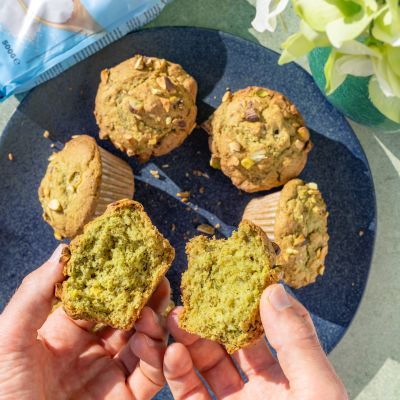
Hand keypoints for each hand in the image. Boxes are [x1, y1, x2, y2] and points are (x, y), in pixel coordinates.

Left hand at [0, 245, 167, 399]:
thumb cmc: (2, 395)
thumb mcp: (9, 339)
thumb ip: (35, 293)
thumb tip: (63, 249)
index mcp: (64, 332)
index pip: (98, 298)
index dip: (116, 279)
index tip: (133, 259)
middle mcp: (90, 350)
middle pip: (126, 316)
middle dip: (145, 297)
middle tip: (160, 278)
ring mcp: (109, 374)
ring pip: (144, 341)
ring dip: (154, 323)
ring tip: (153, 311)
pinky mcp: (125, 398)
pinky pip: (150, 374)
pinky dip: (156, 356)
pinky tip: (146, 342)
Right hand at [164, 284, 347, 399]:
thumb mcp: (316, 392)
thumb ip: (297, 341)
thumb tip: (274, 289)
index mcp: (289, 380)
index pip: (263, 332)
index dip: (245, 306)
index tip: (226, 282)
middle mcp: (259, 393)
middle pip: (229, 346)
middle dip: (210, 321)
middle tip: (192, 299)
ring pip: (205, 367)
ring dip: (189, 341)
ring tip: (177, 320)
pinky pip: (189, 395)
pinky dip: (178, 373)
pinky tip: (174, 354)